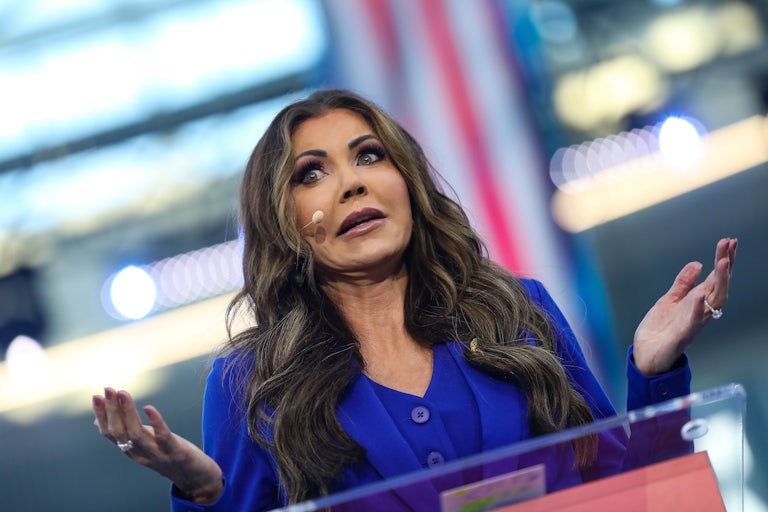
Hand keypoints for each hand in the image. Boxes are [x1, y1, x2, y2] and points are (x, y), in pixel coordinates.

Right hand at [93, 388, 222, 503]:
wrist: (197, 481)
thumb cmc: (169, 458)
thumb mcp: (144, 445)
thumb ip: (126, 434)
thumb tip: (97, 422)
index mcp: (132, 451)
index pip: (110, 433)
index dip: (102, 415)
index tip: (96, 396)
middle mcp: (141, 454)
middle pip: (120, 433)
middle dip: (112, 410)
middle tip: (108, 390)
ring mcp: (158, 455)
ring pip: (137, 434)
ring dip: (128, 413)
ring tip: (123, 394)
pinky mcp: (176, 453)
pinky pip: (164, 437)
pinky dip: (156, 422)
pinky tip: (149, 408)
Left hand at [633, 238, 736, 374]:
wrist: (645, 355)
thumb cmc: (660, 330)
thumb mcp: (669, 300)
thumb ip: (683, 284)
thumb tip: (697, 263)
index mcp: (697, 302)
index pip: (715, 278)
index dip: (723, 260)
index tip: (729, 241)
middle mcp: (700, 311)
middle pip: (719, 286)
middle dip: (725, 265)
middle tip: (729, 244)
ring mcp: (693, 323)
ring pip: (713, 301)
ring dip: (719, 282)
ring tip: (722, 262)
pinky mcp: (682, 336)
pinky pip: (693, 321)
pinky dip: (697, 307)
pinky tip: (699, 294)